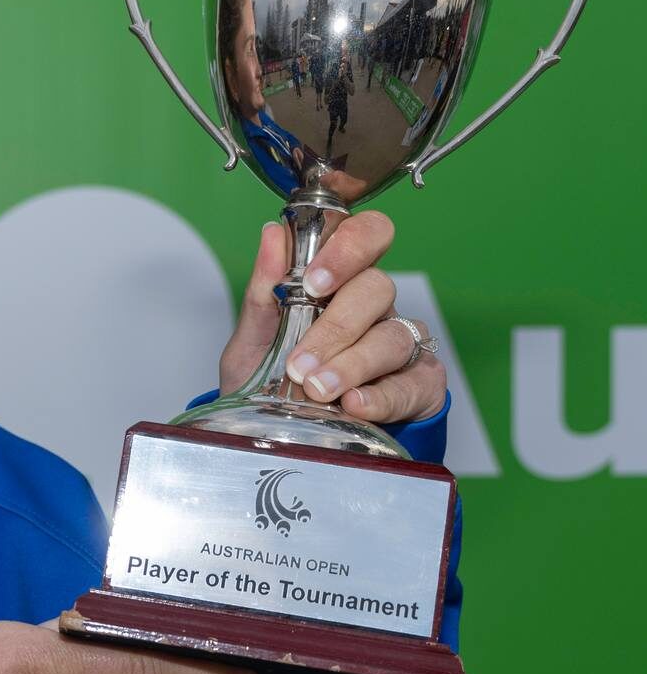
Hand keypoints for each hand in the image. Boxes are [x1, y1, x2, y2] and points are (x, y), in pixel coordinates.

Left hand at [219, 211, 444, 422]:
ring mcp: (400, 345)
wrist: (282, 439)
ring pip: (392, 338)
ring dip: (351, 365)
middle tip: (299, 361)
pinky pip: (413, 383)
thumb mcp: (254, 339)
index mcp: (340, 283)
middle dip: (336, 325)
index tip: (312, 282)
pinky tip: (354, 404)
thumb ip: (263, 290)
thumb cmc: (271, 381)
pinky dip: (382, 396)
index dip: (347, 250)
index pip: (366, 237)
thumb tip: (272, 234)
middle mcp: (374, 309)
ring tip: (316, 389)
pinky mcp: (419, 385)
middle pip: (378, 288)